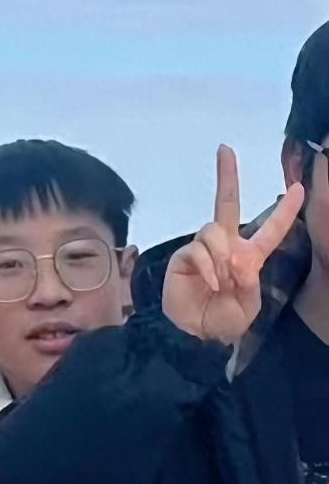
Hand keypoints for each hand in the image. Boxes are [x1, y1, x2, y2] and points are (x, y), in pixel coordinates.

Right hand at [163, 145, 303, 344]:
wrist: (195, 334)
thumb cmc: (224, 320)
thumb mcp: (248, 306)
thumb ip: (250, 281)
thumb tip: (237, 258)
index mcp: (248, 257)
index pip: (270, 230)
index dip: (285, 212)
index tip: (298, 188)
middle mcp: (226, 246)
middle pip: (227, 204)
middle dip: (228, 176)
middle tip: (225, 149)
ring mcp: (204, 249)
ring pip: (214, 231)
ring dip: (221, 257)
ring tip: (222, 282)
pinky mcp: (184, 256)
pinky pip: (198, 249)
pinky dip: (207, 266)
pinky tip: (211, 283)